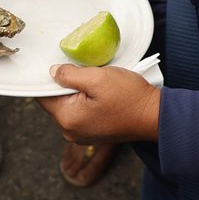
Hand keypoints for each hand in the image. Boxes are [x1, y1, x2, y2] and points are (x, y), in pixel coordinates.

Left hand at [36, 63, 159, 143]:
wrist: (155, 116)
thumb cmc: (129, 97)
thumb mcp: (97, 78)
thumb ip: (70, 75)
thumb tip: (52, 72)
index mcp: (68, 120)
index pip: (43, 96)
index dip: (48, 78)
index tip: (57, 64)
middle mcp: (71, 132)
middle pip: (55, 101)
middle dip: (65, 84)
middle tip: (82, 70)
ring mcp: (82, 135)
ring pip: (69, 105)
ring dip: (77, 91)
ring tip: (94, 81)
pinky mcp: (93, 132)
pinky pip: (80, 112)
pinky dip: (86, 99)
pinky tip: (99, 91)